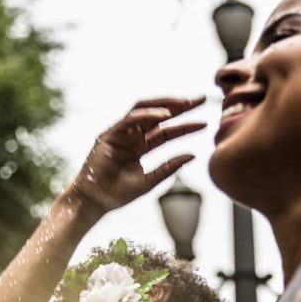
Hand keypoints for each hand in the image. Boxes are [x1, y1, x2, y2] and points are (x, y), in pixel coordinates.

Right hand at [68, 97, 205, 213]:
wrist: (95, 202)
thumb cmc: (118, 194)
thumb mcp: (150, 180)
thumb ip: (170, 167)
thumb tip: (193, 155)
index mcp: (141, 147)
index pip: (167, 132)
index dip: (186, 126)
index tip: (205, 123)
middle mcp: (132, 137)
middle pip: (159, 116)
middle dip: (180, 106)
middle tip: (201, 99)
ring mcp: (121, 133)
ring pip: (145, 110)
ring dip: (166, 104)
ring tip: (186, 102)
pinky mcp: (110, 134)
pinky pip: (130, 118)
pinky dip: (148, 115)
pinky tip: (165, 115)